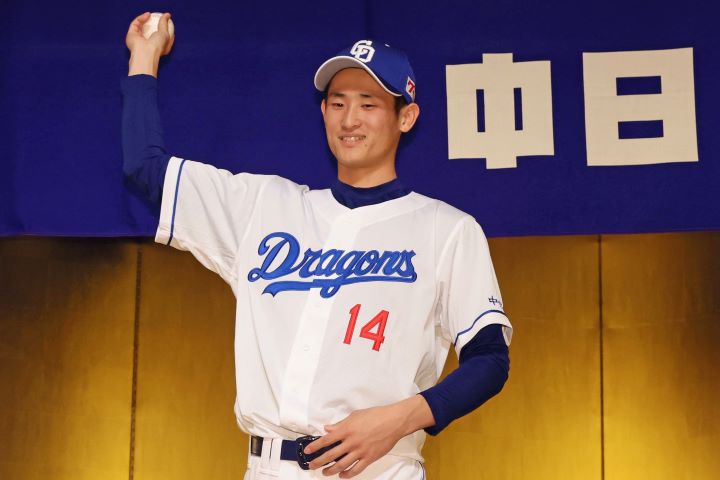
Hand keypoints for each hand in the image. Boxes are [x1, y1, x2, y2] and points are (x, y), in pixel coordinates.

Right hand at [125, 12, 173, 76]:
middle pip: (149, 32)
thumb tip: (167, 15)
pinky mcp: (131, 35)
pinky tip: (147, 15)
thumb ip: (164, 24)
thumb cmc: (158, 46)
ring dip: (145, 19)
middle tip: (157, 18)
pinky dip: (141, 19)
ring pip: (141, 27)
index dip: (164, 30)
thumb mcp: (165, 34)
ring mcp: (138, 40)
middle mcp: (147, 44)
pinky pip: (136, 24)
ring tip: (150, 14)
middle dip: (152, 24)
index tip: (168, 23)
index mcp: (158, 47)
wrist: (145, 52)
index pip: (161, 38)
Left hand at [304, 395, 433, 477]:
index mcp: (346, 430)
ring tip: (325, 472)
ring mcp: (360, 451)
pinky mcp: (369, 458)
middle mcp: (351, 442)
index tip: (307, 451)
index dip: (315, 447)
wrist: (393, 421)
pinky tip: (342, 475)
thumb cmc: (375, 416)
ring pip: (341, 465)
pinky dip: (347, 474)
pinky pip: (356, 469)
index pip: (326, 440)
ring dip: (331, 470)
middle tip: (312, 465)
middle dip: (319, 461)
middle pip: (331, 455)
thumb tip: (328, 429)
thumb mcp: (355, 416)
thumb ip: (340, 424)